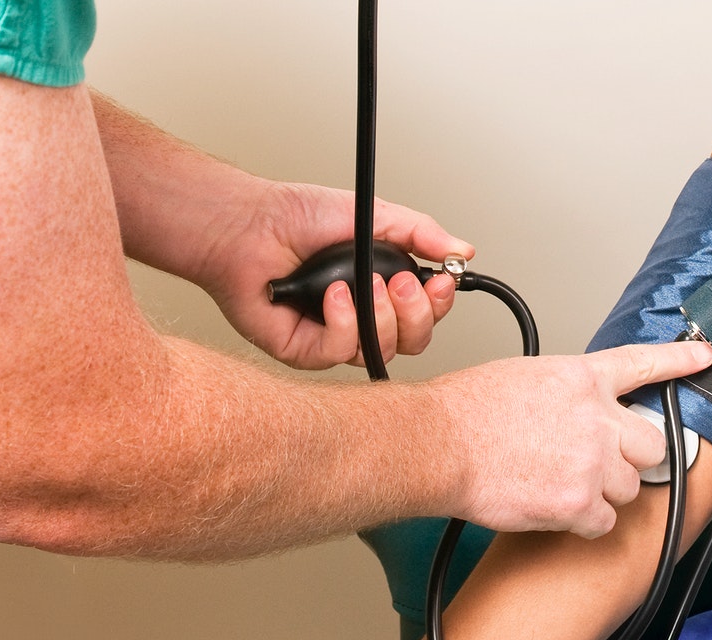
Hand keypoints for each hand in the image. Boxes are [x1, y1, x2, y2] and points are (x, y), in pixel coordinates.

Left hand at [198, 180, 473, 369]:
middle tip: (401, 282)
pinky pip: (340, 353)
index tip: (442, 278)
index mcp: (382, 291)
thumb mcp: (373, 215)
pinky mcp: (305, 350)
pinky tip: (334, 294)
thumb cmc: (295, 218)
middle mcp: (362, 319)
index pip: (427, 314)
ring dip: (382, 317)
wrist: (247, 224)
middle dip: (417, 314)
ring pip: (381, 351)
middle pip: (414, 341)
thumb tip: (463, 250)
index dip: (439, 303)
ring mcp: (334, 337)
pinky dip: (344, 323)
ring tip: (367, 283)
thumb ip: (421, 233)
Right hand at [434, 340, 711, 536]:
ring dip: (604, 493)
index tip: (703, 356)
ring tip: (559, 486)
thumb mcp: (523, 377)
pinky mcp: (580, 502)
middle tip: (597, 465)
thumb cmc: (464, 412)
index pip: (642, 364)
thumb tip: (573, 412)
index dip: (678, 360)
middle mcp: (597, 416)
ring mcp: (593, 461)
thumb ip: (564, 393)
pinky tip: (554, 510)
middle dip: (631, 458)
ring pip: (629, 488)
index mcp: (581, 378)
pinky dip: (584, 523)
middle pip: (651, 444)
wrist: (438, 443)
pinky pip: (604, 522)